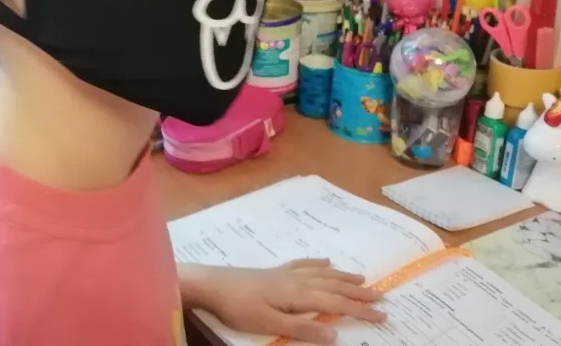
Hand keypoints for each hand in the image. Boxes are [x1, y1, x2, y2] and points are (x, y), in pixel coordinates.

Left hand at [185, 259, 385, 344]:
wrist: (213, 284)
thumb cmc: (240, 308)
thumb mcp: (271, 324)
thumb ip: (303, 328)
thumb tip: (336, 334)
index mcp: (299, 295)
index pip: (337, 304)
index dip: (361, 311)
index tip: (384, 316)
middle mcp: (297, 280)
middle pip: (334, 286)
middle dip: (359, 292)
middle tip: (382, 296)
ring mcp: (285, 273)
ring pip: (322, 273)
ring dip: (343, 276)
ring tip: (362, 277)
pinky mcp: (274, 271)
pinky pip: (303, 264)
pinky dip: (317, 263)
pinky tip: (325, 262)